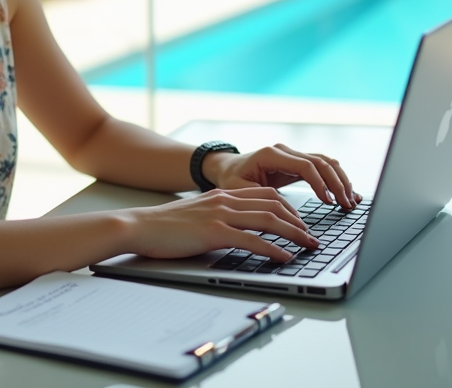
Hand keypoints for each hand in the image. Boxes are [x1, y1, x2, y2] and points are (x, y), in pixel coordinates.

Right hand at [125, 187, 319, 261]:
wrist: (139, 226)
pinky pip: (252, 240)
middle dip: (299, 220)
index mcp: (223, 194)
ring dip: (294, 234)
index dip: (289, 208)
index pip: (266, 195)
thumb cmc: (166, 226)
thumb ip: (219, 216)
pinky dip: (273, 249)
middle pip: (274, 204)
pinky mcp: (214, 233)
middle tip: (312, 236)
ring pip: (269, 219)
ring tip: (308, 246)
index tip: (301, 222)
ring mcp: (220, 214)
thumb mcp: (198, 214)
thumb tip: (239, 229)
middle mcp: (225, 200)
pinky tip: (285, 257)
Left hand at [203, 144, 361, 210]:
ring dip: (341, 180)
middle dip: (337, 184)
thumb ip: (261, 198)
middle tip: (347, 205)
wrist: (226, 167)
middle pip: (321, 162)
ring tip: (351, 201)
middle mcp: (285, 151)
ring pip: (326, 162)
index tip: (329, 202)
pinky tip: (346, 193)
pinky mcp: (297, 163)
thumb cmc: (230, 179)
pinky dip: (335, 179)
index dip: (320, 184)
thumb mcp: (239, 191)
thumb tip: (285, 213)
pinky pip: (322, 168)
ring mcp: (293, 154)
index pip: (305, 166)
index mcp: (272, 154)